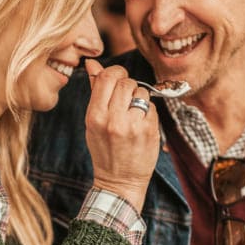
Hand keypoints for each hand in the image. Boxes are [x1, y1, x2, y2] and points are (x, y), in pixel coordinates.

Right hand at [84, 59, 159, 211]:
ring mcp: (132, 126)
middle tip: (126, 99)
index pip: (107, 77)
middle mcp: (113, 120)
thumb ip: (95, 91)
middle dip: (128, 86)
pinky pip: (152, 107)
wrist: (119, 182)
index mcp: (94, 116)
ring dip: (139, 99)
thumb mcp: (93, 121)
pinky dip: (148, 112)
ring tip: (133, 115)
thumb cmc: (104, 149)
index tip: (118, 78)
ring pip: (142, 92)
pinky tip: (141, 125)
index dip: (115, 72)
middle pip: (126, 82)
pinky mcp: (149, 131)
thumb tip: (92, 63)